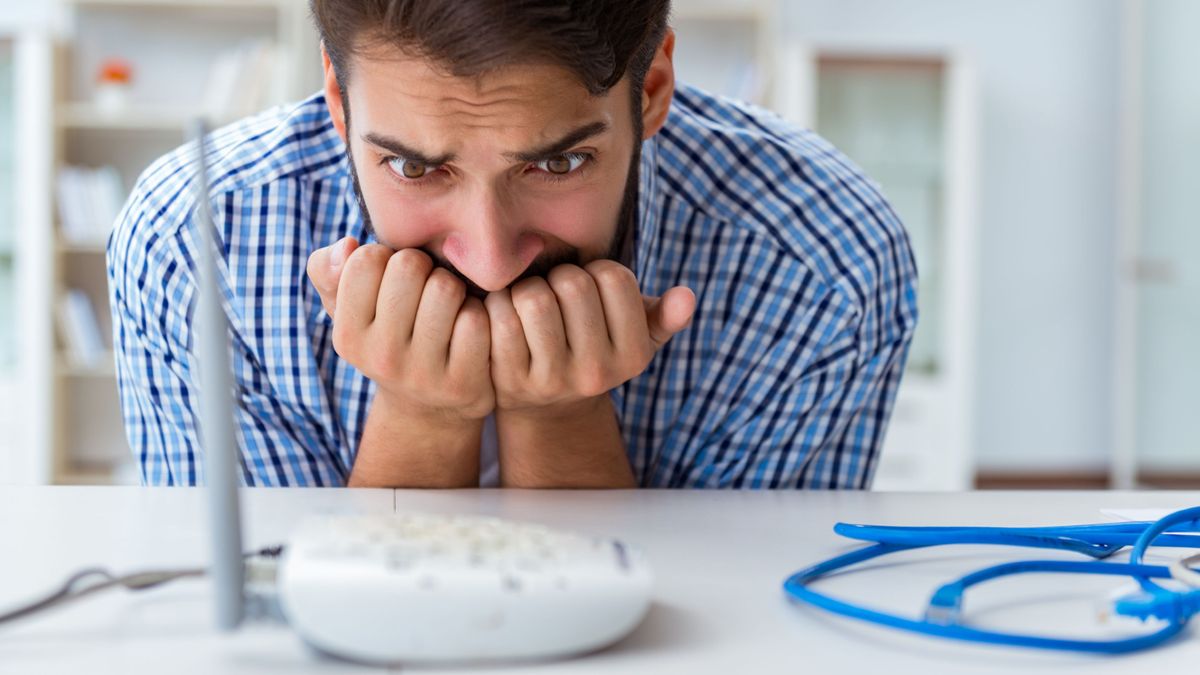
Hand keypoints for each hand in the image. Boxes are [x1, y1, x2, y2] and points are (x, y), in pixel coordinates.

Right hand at [306, 237, 493, 421]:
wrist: (430, 407)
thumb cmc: (388, 337)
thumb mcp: (348, 309)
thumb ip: (327, 270)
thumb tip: (348, 245)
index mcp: (347, 337)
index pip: (366, 260)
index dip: (387, 257)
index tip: (393, 279)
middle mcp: (381, 359)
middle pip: (410, 267)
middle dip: (425, 267)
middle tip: (426, 290)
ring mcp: (423, 375)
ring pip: (445, 288)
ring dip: (454, 288)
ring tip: (448, 307)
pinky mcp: (463, 383)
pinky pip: (476, 318)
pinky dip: (479, 313)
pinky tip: (469, 328)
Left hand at [483, 260, 694, 416]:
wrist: (547, 406)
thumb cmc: (594, 350)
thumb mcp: (636, 337)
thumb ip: (663, 316)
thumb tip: (687, 297)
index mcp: (633, 355)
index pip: (615, 278)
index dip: (597, 271)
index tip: (591, 289)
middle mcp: (596, 374)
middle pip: (573, 284)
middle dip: (560, 277)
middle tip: (555, 293)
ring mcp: (552, 381)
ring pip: (534, 297)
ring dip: (526, 288)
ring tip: (531, 301)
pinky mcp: (509, 381)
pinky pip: (498, 318)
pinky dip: (498, 304)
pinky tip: (506, 314)